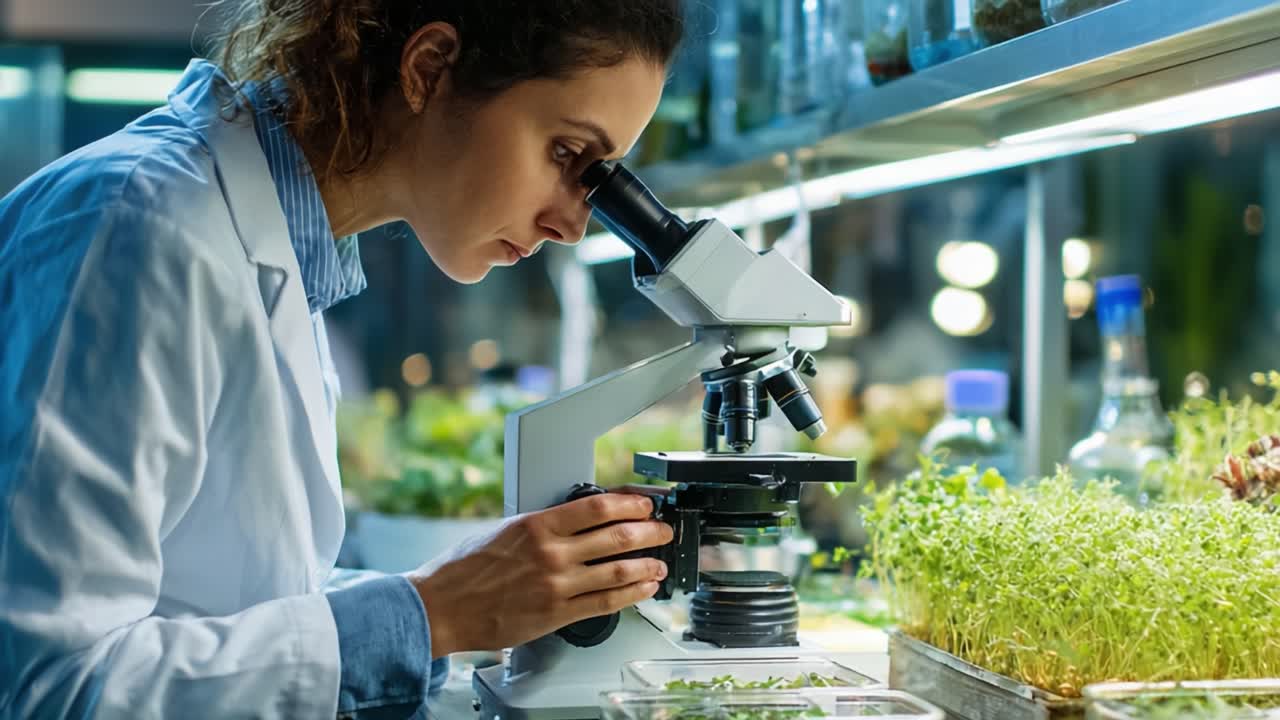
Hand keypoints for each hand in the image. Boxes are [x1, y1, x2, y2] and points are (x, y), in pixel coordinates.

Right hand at [405, 493, 672, 657]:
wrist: (439, 607)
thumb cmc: (462, 568)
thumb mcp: (502, 529)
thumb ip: (541, 526)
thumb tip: (576, 520)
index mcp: (537, 524)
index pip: (599, 507)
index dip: (631, 503)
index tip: (646, 503)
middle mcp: (551, 553)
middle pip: (618, 536)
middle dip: (651, 531)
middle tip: (664, 530)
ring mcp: (556, 585)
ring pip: (618, 571)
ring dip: (648, 565)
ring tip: (661, 563)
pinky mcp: (556, 614)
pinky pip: (605, 603)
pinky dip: (631, 595)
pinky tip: (644, 589)